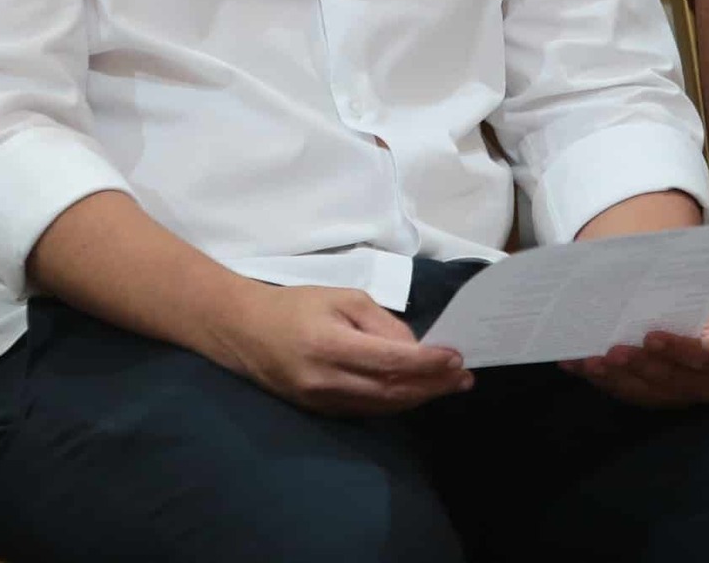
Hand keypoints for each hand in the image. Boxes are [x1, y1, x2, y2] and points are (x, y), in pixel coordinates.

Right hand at [222, 284, 471, 416]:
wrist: (244, 331)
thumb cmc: (296, 306)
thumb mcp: (342, 297)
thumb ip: (381, 322)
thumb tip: (415, 347)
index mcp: (330, 345)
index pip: (389, 361)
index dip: (427, 363)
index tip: (456, 358)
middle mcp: (326, 380)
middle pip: (391, 390)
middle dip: (432, 385)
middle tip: (464, 376)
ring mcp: (322, 401)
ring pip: (382, 405)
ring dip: (420, 396)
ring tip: (450, 385)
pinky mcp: (320, 411)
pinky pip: (367, 410)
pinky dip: (396, 402)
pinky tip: (417, 391)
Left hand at [562, 304, 708, 408]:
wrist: (686, 316)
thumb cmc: (691, 300)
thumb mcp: (693, 292)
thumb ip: (676, 293)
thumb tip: (638, 274)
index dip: (680, 349)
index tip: (650, 336)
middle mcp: (707, 383)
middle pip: (674, 380)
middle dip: (640, 366)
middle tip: (614, 351)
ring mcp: (678, 396)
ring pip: (646, 393)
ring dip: (616, 378)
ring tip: (591, 361)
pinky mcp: (652, 399)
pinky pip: (625, 393)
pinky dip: (599, 379)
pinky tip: (575, 365)